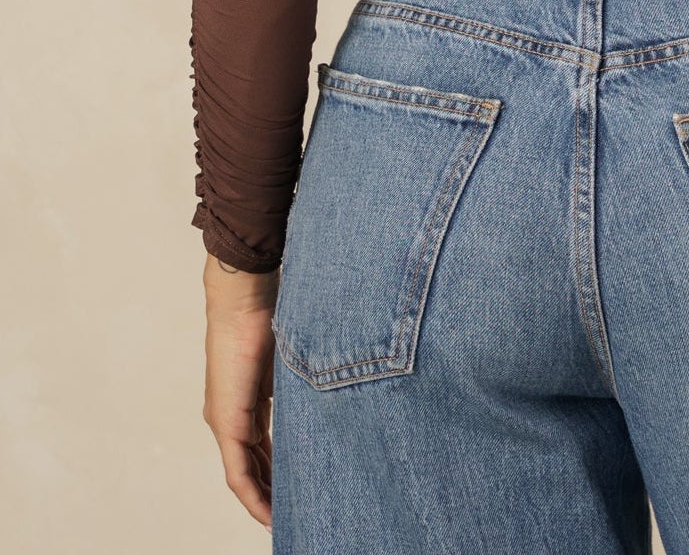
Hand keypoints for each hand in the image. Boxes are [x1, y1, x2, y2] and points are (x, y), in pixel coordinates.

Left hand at [202, 251, 280, 528]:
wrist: (247, 293)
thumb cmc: (274, 312)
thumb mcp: (295, 358)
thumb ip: (303, 383)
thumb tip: (337, 388)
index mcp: (247, 399)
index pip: (261, 449)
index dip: (278, 474)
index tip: (298, 490)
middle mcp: (230, 414)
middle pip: (253, 467)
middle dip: (273, 492)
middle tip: (295, 513)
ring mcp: (225, 419)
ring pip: (245, 473)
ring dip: (264, 498)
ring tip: (282, 520)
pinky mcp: (225, 421)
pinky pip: (238, 471)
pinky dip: (253, 494)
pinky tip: (267, 512)